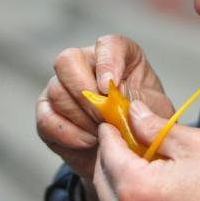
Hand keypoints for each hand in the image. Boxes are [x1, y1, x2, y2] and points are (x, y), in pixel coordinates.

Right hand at [36, 35, 173, 200]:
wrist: (128, 155)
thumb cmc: (145, 127)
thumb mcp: (154, 115)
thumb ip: (141, 106)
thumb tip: (119, 103)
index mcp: (118, 57)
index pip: (108, 45)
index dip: (107, 62)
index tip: (111, 86)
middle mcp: (86, 65)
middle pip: (68, 61)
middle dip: (85, 92)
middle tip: (104, 117)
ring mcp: (62, 87)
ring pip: (57, 91)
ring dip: (81, 117)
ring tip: (103, 134)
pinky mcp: (48, 113)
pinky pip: (45, 118)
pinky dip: (67, 133)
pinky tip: (88, 142)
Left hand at [93, 100, 199, 200]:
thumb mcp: (196, 145)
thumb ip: (156, 128)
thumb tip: (135, 113)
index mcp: (136, 188)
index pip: (108, 151)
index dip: (111, 131)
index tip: (115, 120)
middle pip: (103, 176)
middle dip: (112, 155)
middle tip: (131, 138)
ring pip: (112, 199)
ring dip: (121, 178)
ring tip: (148, 163)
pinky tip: (156, 188)